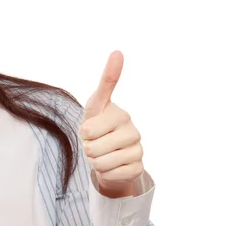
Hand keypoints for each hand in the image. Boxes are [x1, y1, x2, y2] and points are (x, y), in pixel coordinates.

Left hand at [79, 51, 143, 197]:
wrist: (110, 156)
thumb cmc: (98, 129)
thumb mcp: (94, 108)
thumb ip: (104, 86)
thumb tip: (118, 51)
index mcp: (117, 112)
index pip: (99, 109)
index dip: (89, 122)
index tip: (109, 74)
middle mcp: (130, 128)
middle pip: (91, 144)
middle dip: (86, 147)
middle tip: (94, 143)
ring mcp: (137, 147)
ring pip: (100, 161)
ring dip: (94, 162)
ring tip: (101, 154)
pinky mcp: (138, 167)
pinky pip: (110, 174)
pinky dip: (105, 174)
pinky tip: (112, 165)